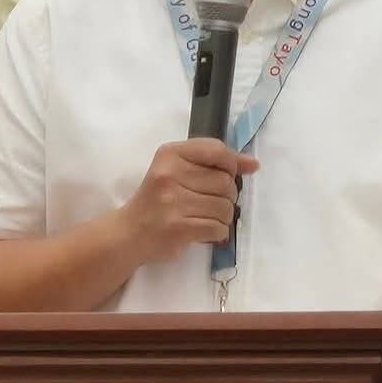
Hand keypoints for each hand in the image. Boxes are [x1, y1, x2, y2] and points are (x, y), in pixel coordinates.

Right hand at [124, 138, 259, 261]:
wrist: (129, 232)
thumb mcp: (179, 171)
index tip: (229, 175)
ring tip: (207, 217)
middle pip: (225, 182)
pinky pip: (218, 228)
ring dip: (223, 216)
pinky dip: (218, 232)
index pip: (217, 150)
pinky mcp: (178, 227)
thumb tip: (253, 164)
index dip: (231, 164)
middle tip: (212, 202)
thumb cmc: (157, 199)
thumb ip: (215, 163)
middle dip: (228, 196)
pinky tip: (205, 230)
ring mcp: (173, 202)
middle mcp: (169, 174)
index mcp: (170, 154)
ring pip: (225, 207)